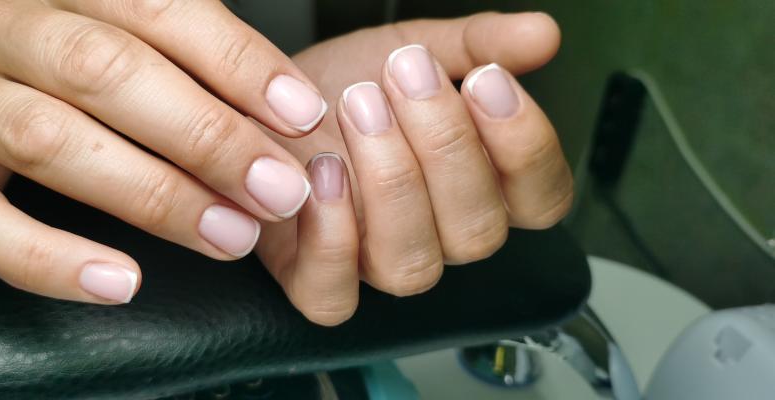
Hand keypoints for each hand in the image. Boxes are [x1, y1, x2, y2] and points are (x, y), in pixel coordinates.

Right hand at [0, 0, 329, 303]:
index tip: (302, 117)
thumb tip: (291, 123)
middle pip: (106, 72)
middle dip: (206, 136)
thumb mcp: (131, 39)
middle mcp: (1, 27)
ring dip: (152, 196)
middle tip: (277, 190)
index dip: (238, 65)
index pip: (161, 8)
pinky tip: (121, 282)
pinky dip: (50, 259)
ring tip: (229, 236)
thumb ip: (201, 69)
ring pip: (49, 140)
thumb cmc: (65, 64)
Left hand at [256, 12, 573, 324]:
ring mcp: (377, 262)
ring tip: (360, 105)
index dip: (525, 146)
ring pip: (411, 266)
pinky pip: (333, 298)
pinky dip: (330, 240)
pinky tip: (323, 171)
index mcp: (479, 186)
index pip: (541, 199)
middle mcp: (436, 234)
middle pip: (477, 233)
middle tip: (407, 74)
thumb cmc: (344, 82)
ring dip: (391, 182)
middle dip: (445, 146)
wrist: (263, 98)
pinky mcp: (313, 277)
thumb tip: (540, 34)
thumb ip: (477, 44)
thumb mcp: (413, 46)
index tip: (487, 80)